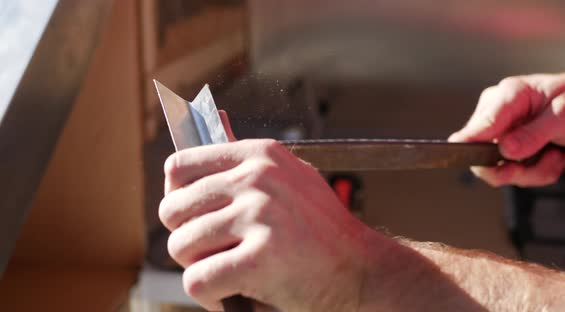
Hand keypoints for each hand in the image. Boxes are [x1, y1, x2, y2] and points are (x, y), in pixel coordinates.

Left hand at [160, 112, 370, 310]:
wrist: (363, 271)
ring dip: (199, 269)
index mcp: (260, 155)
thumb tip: (208, 114)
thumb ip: (244, 159)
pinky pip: (197, 281)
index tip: (194, 218)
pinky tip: (235, 294)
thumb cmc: (321, 230)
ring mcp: (260, 215)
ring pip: (181, 247)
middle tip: (216, 252)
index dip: (178, 199)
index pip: (178, 167)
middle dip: (187, 239)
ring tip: (230, 273)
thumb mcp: (288, 179)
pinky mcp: (261, 258)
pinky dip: (211, 296)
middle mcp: (258, 178)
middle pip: (172, 210)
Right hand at [449, 67, 564, 186]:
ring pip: (497, 169)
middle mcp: (496, 112)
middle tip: (548, 163)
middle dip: (519, 169)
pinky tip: (551, 156)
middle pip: (484, 155)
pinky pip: (509, 171)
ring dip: (532, 172)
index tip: (489, 162)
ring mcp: (498, 131)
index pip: (479, 127)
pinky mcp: (504, 146)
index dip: (475, 148)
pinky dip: (534, 171)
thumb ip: (533, 134)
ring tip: (556, 156)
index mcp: (507, 95)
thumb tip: (505, 150)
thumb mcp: (563, 116)